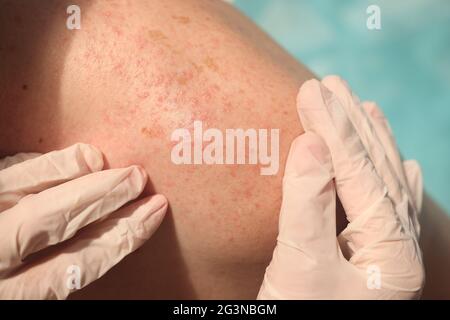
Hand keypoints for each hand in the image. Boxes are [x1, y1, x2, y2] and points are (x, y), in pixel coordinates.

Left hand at [0, 143, 167, 298]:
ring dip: (64, 171)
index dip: (121, 236)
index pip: (78, 264)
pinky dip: (32, 167)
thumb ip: (62, 275)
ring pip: (17, 189)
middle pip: (50, 220)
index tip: (153, 211)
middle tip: (136, 177)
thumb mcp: (29, 298)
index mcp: (12, 297)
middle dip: (101, 196)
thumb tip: (114, 237)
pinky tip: (60, 162)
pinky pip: (1, 177)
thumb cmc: (5, 292)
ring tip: (98, 160)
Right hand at [258, 76, 423, 298]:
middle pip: (378, 168)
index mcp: (389, 250)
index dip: (332, 128)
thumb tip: (312, 145)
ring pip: (386, 182)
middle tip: (328, 85)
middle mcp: (399, 248)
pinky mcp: (374, 258)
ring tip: (363, 106)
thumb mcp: (301, 267)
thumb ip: (309, 204)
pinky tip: (402, 161)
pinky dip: (391, 178)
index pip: (359, 171)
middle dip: (350, 124)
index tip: (310, 92)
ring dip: (372, 142)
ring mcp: (389, 253)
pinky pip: (390, 207)